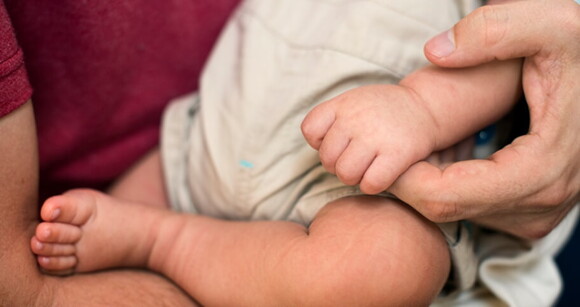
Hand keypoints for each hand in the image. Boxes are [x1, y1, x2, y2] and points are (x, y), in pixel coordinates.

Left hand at [302, 84, 436, 193]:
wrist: (425, 106)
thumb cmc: (382, 111)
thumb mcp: (353, 102)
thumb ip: (330, 120)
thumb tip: (318, 149)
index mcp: (342, 104)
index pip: (310, 130)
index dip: (319, 142)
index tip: (338, 141)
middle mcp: (356, 118)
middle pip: (327, 158)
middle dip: (338, 165)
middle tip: (355, 159)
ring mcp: (375, 136)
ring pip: (345, 174)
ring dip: (354, 178)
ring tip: (365, 168)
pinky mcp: (397, 153)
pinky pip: (370, 184)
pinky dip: (372, 185)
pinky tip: (380, 175)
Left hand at [389, 0, 579, 238]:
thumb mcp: (551, 26)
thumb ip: (494, 31)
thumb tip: (436, 52)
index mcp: (540, 169)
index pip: (444, 196)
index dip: (402, 176)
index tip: (383, 148)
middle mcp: (541, 203)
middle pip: (445, 210)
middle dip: (408, 180)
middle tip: (391, 144)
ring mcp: (539, 212)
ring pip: (457, 213)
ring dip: (426, 184)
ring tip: (417, 144)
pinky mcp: (533, 211)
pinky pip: (473, 210)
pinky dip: (447, 187)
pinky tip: (444, 155)